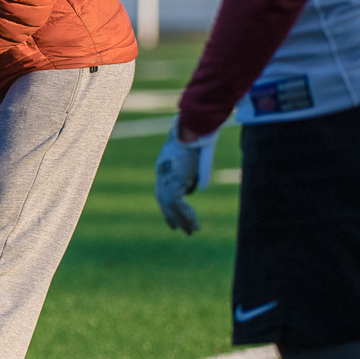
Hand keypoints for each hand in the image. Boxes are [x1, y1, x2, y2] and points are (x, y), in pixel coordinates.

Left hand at [154, 116, 217, 234]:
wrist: (194, 127)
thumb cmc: (197, 136)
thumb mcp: (193, 156)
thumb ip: (192, 173)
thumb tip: (195, 189)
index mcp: (163, 166)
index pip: (162, 191)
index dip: (167, 205)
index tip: (173, 217)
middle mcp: (162, 173)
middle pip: (162, 199)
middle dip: (171, 216)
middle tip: (179, 229)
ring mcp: (167, 176)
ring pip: (169, 204)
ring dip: (181, 219)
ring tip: (191, 231)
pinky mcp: (175, 179)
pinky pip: (177, 202)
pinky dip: (185, 214)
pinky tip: (193, 222)